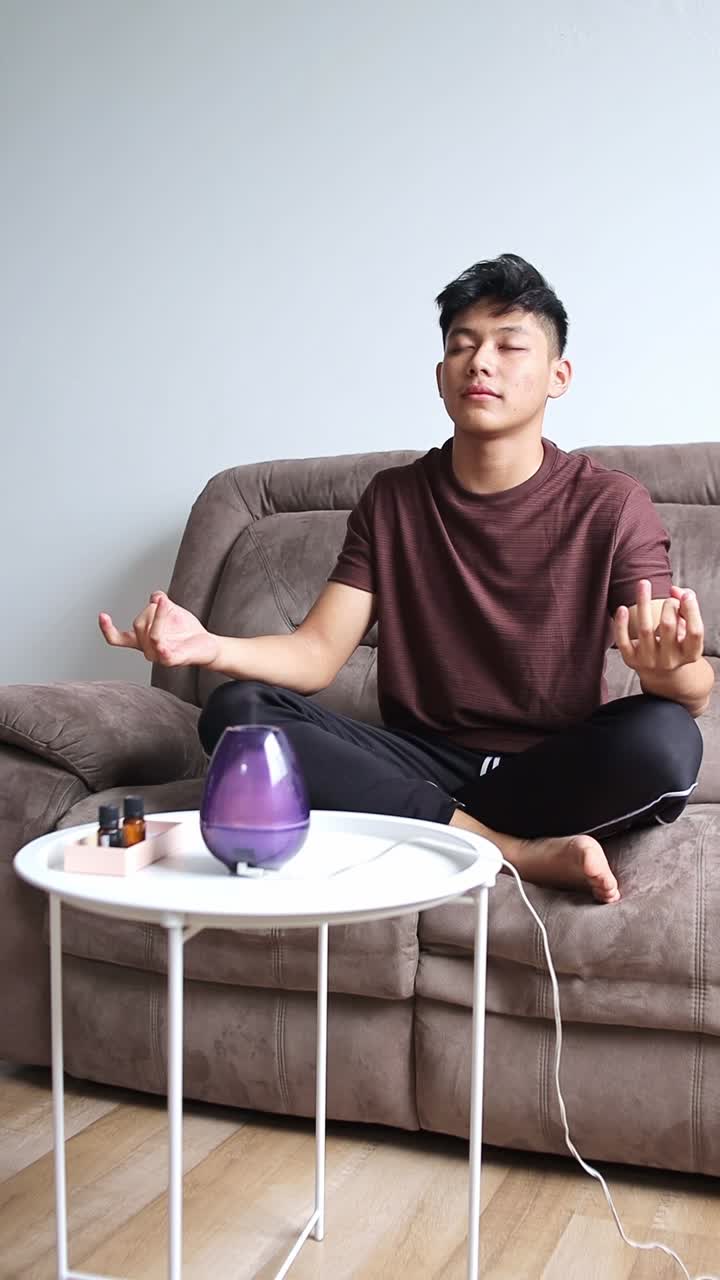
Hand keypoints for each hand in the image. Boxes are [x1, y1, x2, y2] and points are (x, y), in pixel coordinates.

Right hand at [98, 591, 220, 667]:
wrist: (208, 644)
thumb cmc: (187, 631)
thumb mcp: (171, 611)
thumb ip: (159, 603)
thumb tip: (155, 596)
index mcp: (142, 641)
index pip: (118, 639)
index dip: (107, 629)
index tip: (102, 615)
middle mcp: (147, 650)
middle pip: (138, 623)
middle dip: (153, 610)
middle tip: (169, 605)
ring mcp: (158, 656)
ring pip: (150, 631)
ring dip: (160, 614)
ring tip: (172, 606)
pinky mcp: (170, 660)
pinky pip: (161, 644)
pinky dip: (160, 632)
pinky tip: (162, 631)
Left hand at [613, 580, 703, 675]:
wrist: (660, 672)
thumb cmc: (676, 642)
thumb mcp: (688, 629)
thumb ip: (687, 607)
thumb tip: (675, 590)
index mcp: (690, 654)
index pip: (695, 632)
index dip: (692, 610)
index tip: (686, 594)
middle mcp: (670, 660)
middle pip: (668, 626)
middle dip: (669, 605)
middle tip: (669, 599)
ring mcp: (649, 661)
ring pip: (645, 629)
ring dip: (643, 602)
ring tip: (643, 583)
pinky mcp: (631, 660)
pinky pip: (623, 641)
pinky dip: (621, 624)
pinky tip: (622, 608)